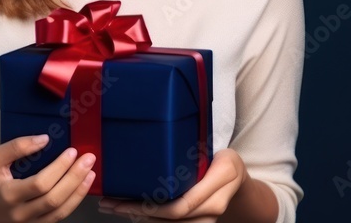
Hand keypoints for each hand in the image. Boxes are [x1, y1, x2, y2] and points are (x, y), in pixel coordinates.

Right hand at [0, 134, 96, 221]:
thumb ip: (17, 146)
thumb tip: (45, 139)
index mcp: (9, 195)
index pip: (40, 183)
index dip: (59, 168)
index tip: (72, 152)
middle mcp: (20, 214)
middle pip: (54, 199)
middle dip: (75, 178)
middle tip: (89, 159)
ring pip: (60, 213)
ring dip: (79, 192)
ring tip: (90, 173)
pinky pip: (58, 219)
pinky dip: (72, 203)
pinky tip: (80, 189)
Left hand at [97, 148, 246, 221]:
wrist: (239, 184)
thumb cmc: (225, 162)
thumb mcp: (219, 152)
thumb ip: (198, 152)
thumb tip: (167, 137)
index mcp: (217, 186)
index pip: (181, 205)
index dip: (151, 206)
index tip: (127, 199)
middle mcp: (213, 208)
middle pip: (172, 219)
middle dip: (138, 213)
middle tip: (111, 204)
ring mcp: (207, 220)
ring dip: (141, 219)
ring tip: (115, 207)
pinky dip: (151, 221)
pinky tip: (133, 213)